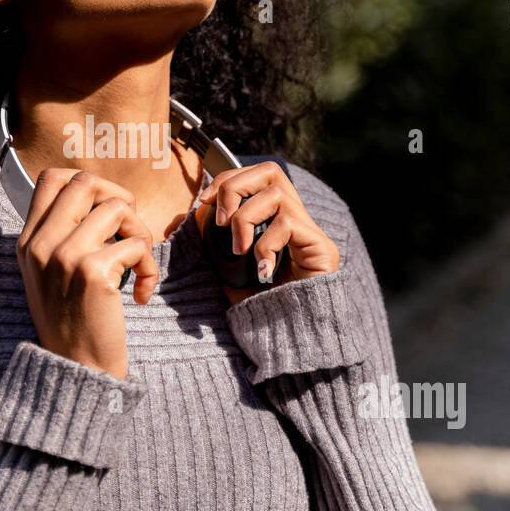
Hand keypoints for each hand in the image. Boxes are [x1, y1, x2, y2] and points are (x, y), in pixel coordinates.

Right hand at [16, 168, 157, 379]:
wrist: (75, 371)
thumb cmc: (73, 323)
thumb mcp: (49, 275)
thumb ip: (63, 236)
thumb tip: (101, 198)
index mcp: (28, 241)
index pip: (51, 178)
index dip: (88, 181)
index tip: (105, 207)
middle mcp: (41, 243)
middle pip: (87, 181)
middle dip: (119, 197)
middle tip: (128, 230)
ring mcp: (65, 255)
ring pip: (118, 207)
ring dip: (140, 232)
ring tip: (137, 264)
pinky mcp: (93, 271)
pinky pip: (137, 244)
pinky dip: (149, 268)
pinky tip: (141, 294)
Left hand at [194, 161, 339, 306]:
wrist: (286, 340)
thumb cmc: (257, 306)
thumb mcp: (225, 268)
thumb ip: (212, 240)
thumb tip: (187, 214)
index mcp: (274, 219)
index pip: (256, 175)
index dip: (227, 179)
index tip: (203, 201)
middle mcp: (296, 219)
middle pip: (270, 170)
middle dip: (235, 187)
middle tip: (221, 221)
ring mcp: (311, 233)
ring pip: (275, 194)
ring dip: (246, 220)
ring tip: (239, 251)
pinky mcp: (322, 248)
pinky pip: (288, 224)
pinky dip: (265, 245)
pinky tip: (263, 271)